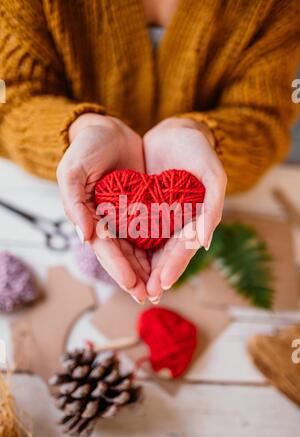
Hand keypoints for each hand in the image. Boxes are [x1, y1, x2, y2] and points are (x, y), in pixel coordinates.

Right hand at [57, 113, 149, 302]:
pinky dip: (160, 246)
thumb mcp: (73, 171)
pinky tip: (172, 259)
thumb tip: (85, 236)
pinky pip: (153, 230)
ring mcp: (127, 217)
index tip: (133, 286)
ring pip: (140, 248)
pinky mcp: (144, 207)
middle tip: (151, 295)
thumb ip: (74, 202)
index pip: (106, 250)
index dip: (118, 269)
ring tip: (162, 287)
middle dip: (136, 277)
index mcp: (91, 219)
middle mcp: (109, 223)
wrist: (108, 129)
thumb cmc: (86, 148)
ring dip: (149, 269)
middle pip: (124, 256)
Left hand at [143, 117, 226, 300]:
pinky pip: (131, 228)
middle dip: (153, 276)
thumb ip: (212, 207)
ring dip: (138, 268)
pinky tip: (115, 257)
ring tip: (129, 286)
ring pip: (146, 248)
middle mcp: (174, 224)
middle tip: (142, 295)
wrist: (176, 132)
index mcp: (194, 222)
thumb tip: (204, 243)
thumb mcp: (213, 176)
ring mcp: (156, 218)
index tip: (161, 284)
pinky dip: (125, 243)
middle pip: (162, 256)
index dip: (173, 267)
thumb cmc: (199, 152)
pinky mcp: (139, 208)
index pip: (182, 250)